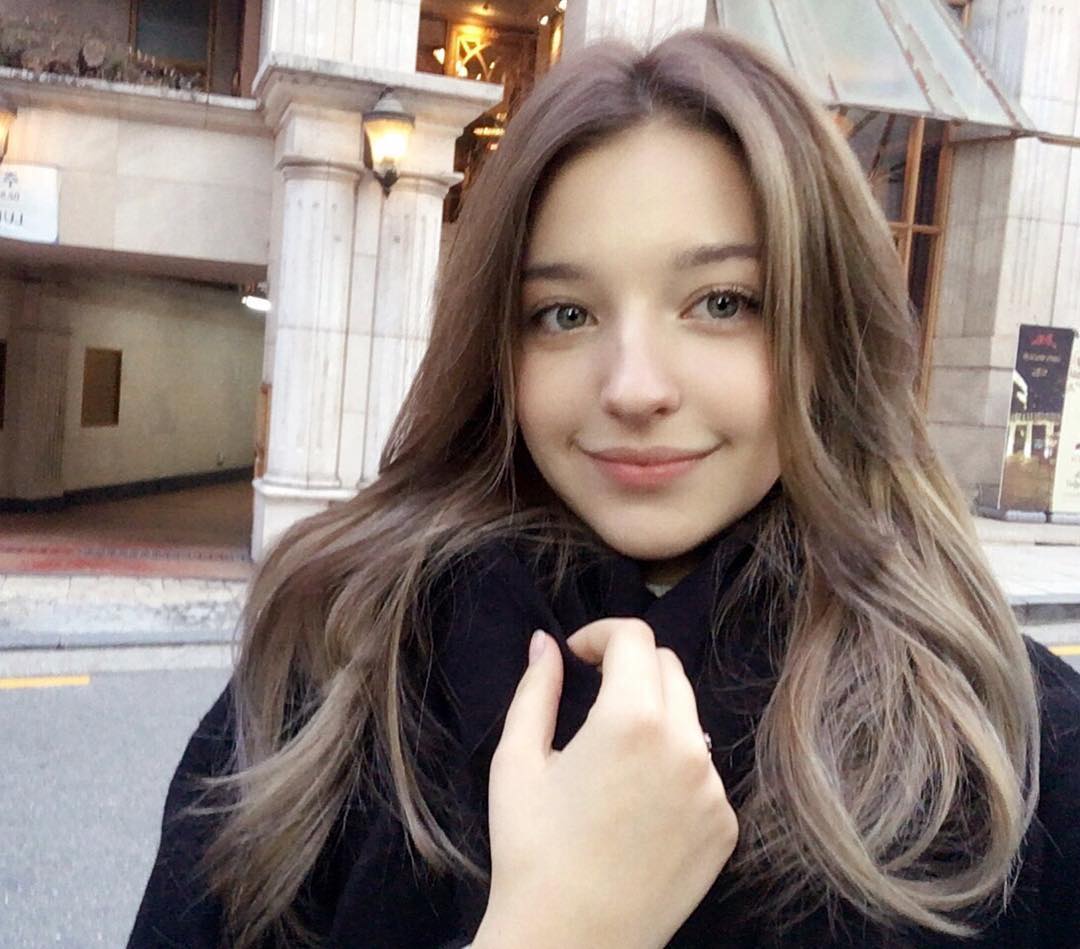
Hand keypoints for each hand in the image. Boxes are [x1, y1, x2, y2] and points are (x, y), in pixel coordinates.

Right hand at [472, 619, 737, 948]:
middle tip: (592, 696)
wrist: (572, 942)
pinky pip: (703, 770)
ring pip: (689, 718)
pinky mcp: (725, 825)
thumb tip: (545, 643)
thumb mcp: (517, 761)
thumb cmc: (531, 849)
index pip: (635, 638)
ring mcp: (712, 787)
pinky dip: (674, 766)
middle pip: (668, 669)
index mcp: (631, 718)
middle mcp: (685, 744)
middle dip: (630, 668)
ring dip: (655, 715)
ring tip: (614, 758)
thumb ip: (535, 690)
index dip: (601, 634)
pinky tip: (638, 804)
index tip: (577, 657)